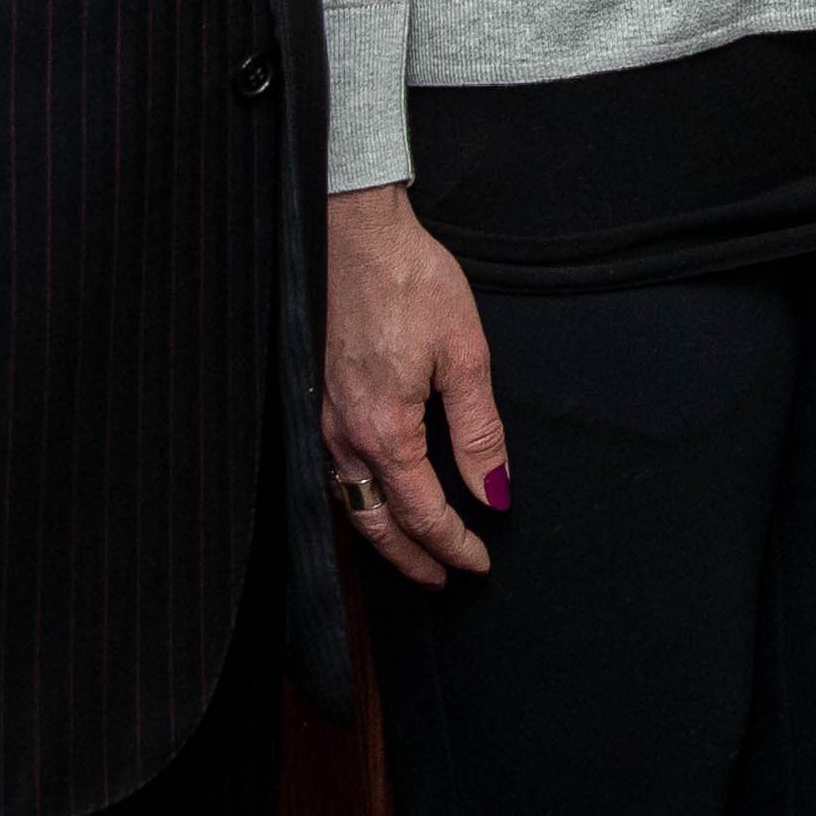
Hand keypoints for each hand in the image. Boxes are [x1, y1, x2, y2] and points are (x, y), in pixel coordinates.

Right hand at [323, 185, 507, 585]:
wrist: (358, 235)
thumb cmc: (412, 283)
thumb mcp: (465, 356)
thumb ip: (479, 433)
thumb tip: (494, 493)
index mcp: (385, 430)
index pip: (423, 513)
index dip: (453, 546)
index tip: (479, 564)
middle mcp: (345, 435)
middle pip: (376, 523)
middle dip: (412, 558)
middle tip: (443, 580)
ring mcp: (326, 419)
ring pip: (351, 501)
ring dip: (383, 535)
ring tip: (414, 552)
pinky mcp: (321, 399)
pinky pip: (336, 472)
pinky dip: (361, 501)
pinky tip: (379, 498)